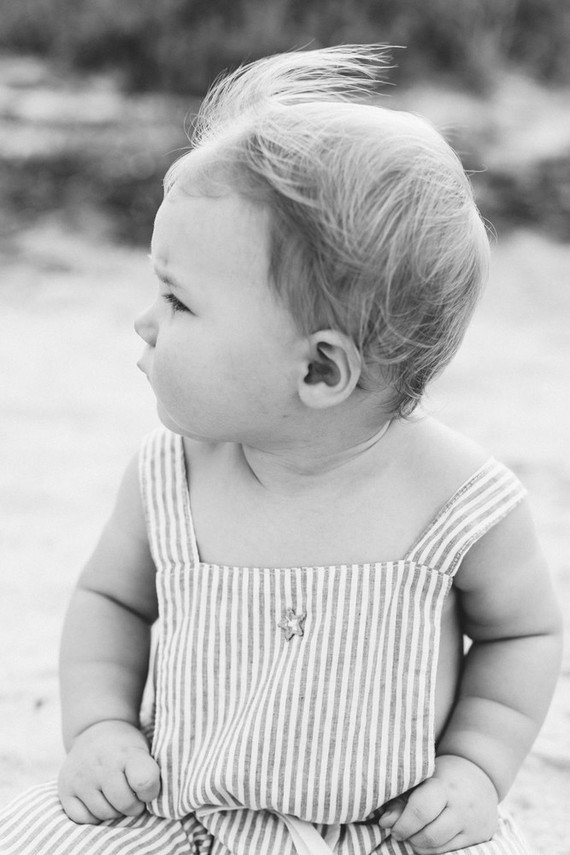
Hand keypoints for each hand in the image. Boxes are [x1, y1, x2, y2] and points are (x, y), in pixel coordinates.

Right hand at [58, 720, 160, 823]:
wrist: (95, 730)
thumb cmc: (125, 748)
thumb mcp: (143, 750)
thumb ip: (149, 775)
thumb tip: (149, 803)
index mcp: (127, 753)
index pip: (145, 781)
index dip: (151, 792)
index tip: (148, 790)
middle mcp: (102, 764)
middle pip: (125, 804)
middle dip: (134, 806)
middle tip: (132, 795)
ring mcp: (81, 777)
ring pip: (105, 814)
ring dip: (114, 811)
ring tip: (115, 796)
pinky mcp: (65, 789)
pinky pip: (83, 819)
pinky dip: (94, 816)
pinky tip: (98, 800)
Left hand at [378, 755, 498, 853]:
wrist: (480, 773)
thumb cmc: (444, 775)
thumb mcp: (422, 779)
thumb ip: (402, 799)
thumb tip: (385, 822)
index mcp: (445, 786)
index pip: (421, 810)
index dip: (403, 824)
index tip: (393, 827)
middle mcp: (462, 807)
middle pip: (430, 835)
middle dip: (410, 837)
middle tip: (401, 832)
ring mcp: (473, 824)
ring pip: (439, 847)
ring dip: (420, 845)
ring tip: (413, 834)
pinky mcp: (480, 837)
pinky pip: (451, 852)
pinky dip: (434, 848)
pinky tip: (428, 838)